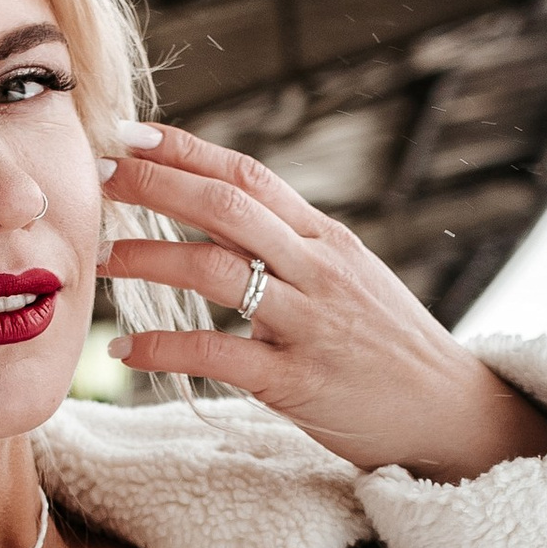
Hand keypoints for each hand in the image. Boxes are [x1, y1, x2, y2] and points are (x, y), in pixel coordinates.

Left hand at [103, 121, 546, 480]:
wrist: (451, 413)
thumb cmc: (391, 348)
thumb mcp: (352, 279)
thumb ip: (295, 249)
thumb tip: (226, 219)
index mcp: (326, 239)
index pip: (249, 175)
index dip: (188, 149)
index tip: (131, 134)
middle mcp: (317, 269)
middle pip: (225, 205)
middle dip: (154, 183)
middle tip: (95, 175)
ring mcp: (309, 323)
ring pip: (216, 269)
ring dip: (149, 256)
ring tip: (101, 257)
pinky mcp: (299, 381)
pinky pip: (219, 353)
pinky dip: (164, 348)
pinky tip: (126, 351)